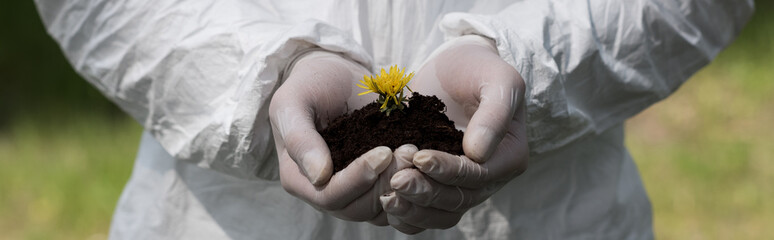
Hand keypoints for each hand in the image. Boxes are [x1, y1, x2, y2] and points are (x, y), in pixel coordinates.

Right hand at [270, 51, 409, 222]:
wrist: (335, 74)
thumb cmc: (310, 84)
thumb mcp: (294, 102)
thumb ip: (299, 138)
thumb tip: (319, 176)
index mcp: (298, 178)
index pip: (330, 196)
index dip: (359, 179)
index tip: (384, 151)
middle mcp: (323, 191)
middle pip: (358, 209)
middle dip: (385, 182)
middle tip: (408, 151)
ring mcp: (351, 190)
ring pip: (379, 210)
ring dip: (402, 187)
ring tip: (414, 152)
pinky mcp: (374, 183)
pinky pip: (394, 200)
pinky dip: (410, 187)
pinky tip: (421, 161)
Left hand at [380, 35, 528, 232]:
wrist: (455, 66)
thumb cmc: (479, 68)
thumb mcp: (498, 79)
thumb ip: (494, 113)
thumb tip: (478, 153)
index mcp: (509, 156)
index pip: (478, 175)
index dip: (448, 170)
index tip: (419, 157)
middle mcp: (489, 177)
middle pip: (458, 199)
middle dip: (426, 192)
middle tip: (396, 179)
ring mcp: (464, 185)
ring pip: (442, 213)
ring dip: (415, 210)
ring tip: (387, 197)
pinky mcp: (440, 184)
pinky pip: (427, 213)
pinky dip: (409, 215)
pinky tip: (387, 205)